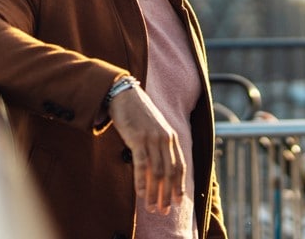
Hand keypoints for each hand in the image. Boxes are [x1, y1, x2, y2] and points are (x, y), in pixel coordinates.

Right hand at [107, 87, 184, 213]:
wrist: (124, 94)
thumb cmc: (137, 113)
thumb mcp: (154, 128)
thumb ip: (159, 145)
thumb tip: (159, 166)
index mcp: (171, 137)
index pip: (180, 166)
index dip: (180, 185)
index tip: (179, 201)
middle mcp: (165, 139)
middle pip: (170, 173)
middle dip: (169, 194)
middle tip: (165, 211)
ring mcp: (152, 138)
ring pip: (157, 172)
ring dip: (155, 193)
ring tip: (153, 208)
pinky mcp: (138, 138)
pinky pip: (142, 165)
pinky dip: (142, 182)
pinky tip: (141, 195)